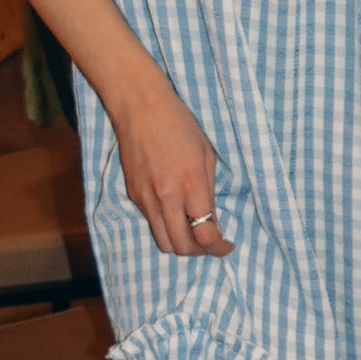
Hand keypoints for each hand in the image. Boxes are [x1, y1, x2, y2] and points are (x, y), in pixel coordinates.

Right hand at [113, 81, 233, 257]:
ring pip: (164, 242)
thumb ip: (210, 191)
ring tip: (193, 232)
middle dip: (201, 251)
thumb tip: (212, 219)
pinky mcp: (133, 195)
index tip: (227, 245)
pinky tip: (176, 213)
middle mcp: (167, 197)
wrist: (140, 108)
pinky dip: (166, 227)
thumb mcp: (207, 154)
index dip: (219, 248)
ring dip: (181, 244)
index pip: (205, 234)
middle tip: (211, 242)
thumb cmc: (180, 124)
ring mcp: (146, 198)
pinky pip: (151, 224)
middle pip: (182, 247)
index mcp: (191, 184)